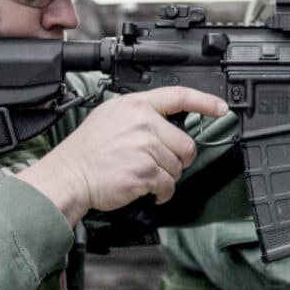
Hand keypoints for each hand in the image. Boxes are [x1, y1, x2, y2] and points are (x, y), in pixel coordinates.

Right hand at [18, 87, 227, 224]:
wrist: (69, 175)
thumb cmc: (87, 151)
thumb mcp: (111, 116)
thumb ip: (141, 115)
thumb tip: (166, 122)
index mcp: (136, 105)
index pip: (179, 96)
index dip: (205, 102)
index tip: (221, 108)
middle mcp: (144, 123)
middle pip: (186, 144)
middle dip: (177, 159)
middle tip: (158, 164)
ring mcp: (146, 147)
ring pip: (178, 167)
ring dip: (166, 177)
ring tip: (144, 175)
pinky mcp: (145, 171)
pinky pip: (169, 185)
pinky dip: (161, 193)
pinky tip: (146, 189)